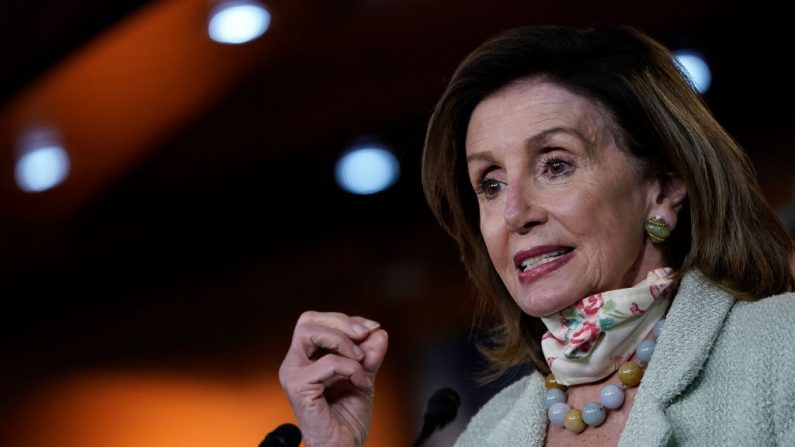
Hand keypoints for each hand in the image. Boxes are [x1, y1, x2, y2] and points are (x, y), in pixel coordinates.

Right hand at [279, 311, 388, 446]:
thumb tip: (379, 333)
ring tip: (360, 360)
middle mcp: (295, 363)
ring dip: (342, 341)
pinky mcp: (298, 387)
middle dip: (341, 323)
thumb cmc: (347, 419)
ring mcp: (293, 374)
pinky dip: (349, 367)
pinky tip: (359, 382)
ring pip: (309, 333)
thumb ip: (369, 356)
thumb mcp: (364, 378)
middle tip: (364, 336)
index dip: (345, 320)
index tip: (372, 328)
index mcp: (306, 358)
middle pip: (307, 320)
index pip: (317, 322)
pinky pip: (327, 362)